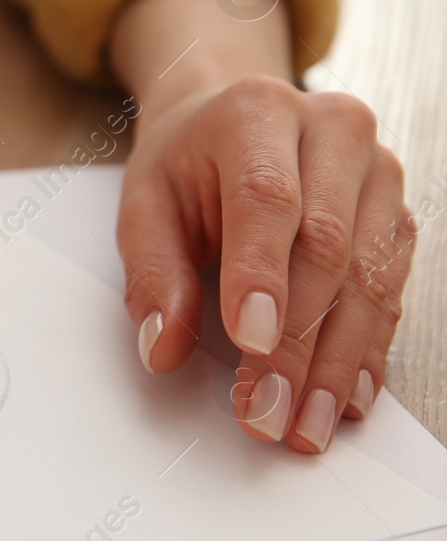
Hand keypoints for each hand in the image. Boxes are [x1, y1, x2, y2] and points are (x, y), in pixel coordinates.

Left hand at [111, 0, 413, 453]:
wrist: (232, 114)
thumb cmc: (185, 160)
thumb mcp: (144, 203)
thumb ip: (151, 273)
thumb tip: (163, 348)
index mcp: (256, 114)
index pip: (267, 200)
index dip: (262, 276)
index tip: (249, 344)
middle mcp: (332, 132)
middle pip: (326, 247)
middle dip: (296, 343)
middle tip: (268, 411)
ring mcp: (377, 173)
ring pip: (368, 278)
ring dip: (335, 364)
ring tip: (302, 425)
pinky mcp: (397, 216)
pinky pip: (391, 292)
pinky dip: (364, 353)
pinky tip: (342, 399)